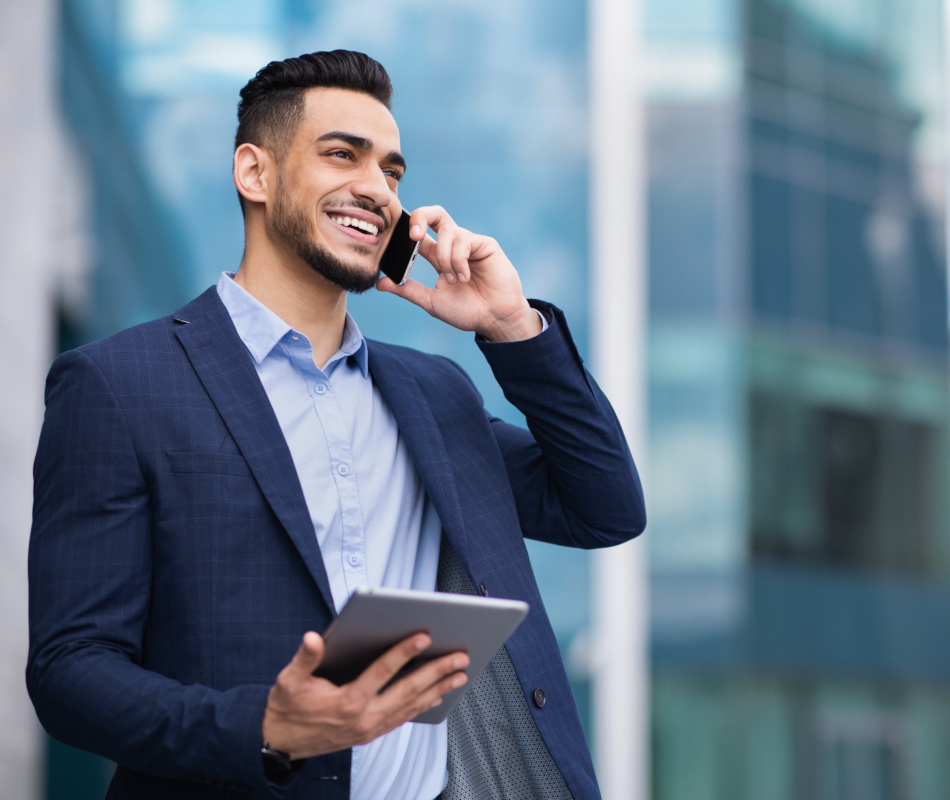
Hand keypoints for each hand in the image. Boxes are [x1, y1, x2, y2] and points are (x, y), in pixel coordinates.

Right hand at [261, 631, 468, 759]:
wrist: (279, 743)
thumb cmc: (286, 706)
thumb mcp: (289, 680)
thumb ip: (305, 658)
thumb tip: (313, 637)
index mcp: (347, 701)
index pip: (382, 672)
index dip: (403, 652)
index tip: (424, 636)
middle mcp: (364, 717)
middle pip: (407, 691)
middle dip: (436, 672)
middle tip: (460, 656)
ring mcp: (370, 728)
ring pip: (411, 706)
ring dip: (438, 689)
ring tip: (460, 674)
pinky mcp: (371, 733)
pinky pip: (404, 718)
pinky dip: (423, 705)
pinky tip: (438, 695)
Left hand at [376, 206, 542, 341]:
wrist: (494, 319)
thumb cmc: (467, 311)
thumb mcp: (431, 301)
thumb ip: (407, 290)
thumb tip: (379, 283)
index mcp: (439, 256)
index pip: (420, 233)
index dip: (407, 231)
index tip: (396, 243)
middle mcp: (454, 245)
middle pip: (435, 214)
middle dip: (420, 217)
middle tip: (414, 236)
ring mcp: (470, 242)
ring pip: (448, 232)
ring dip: (446, 259)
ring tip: (454, 281)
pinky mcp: (485, 244)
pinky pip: (463, 240)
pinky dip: (458, 260)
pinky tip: (465, 277)